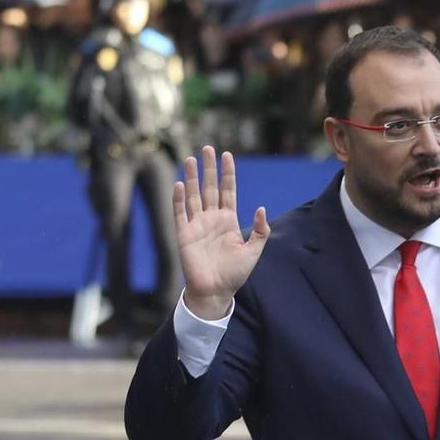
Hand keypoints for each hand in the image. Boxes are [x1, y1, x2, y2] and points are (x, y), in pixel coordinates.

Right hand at [175, 146, 268, 319]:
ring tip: (189, 159)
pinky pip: (180, 213)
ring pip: (193, 195)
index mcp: (228, 220)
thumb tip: (261, 208)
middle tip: (207, 148)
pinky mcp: (184, 234)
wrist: (216, 292)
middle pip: (210, 187)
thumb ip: (260, 230)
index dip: (227, 173)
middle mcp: (211, 218)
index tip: (227, 155)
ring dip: (191, 177)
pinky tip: (179, 184)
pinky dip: (179, 199)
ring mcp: (196, 224)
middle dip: (209, 168)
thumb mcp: (254, 251)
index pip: (228, 191)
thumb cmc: (235, 274)